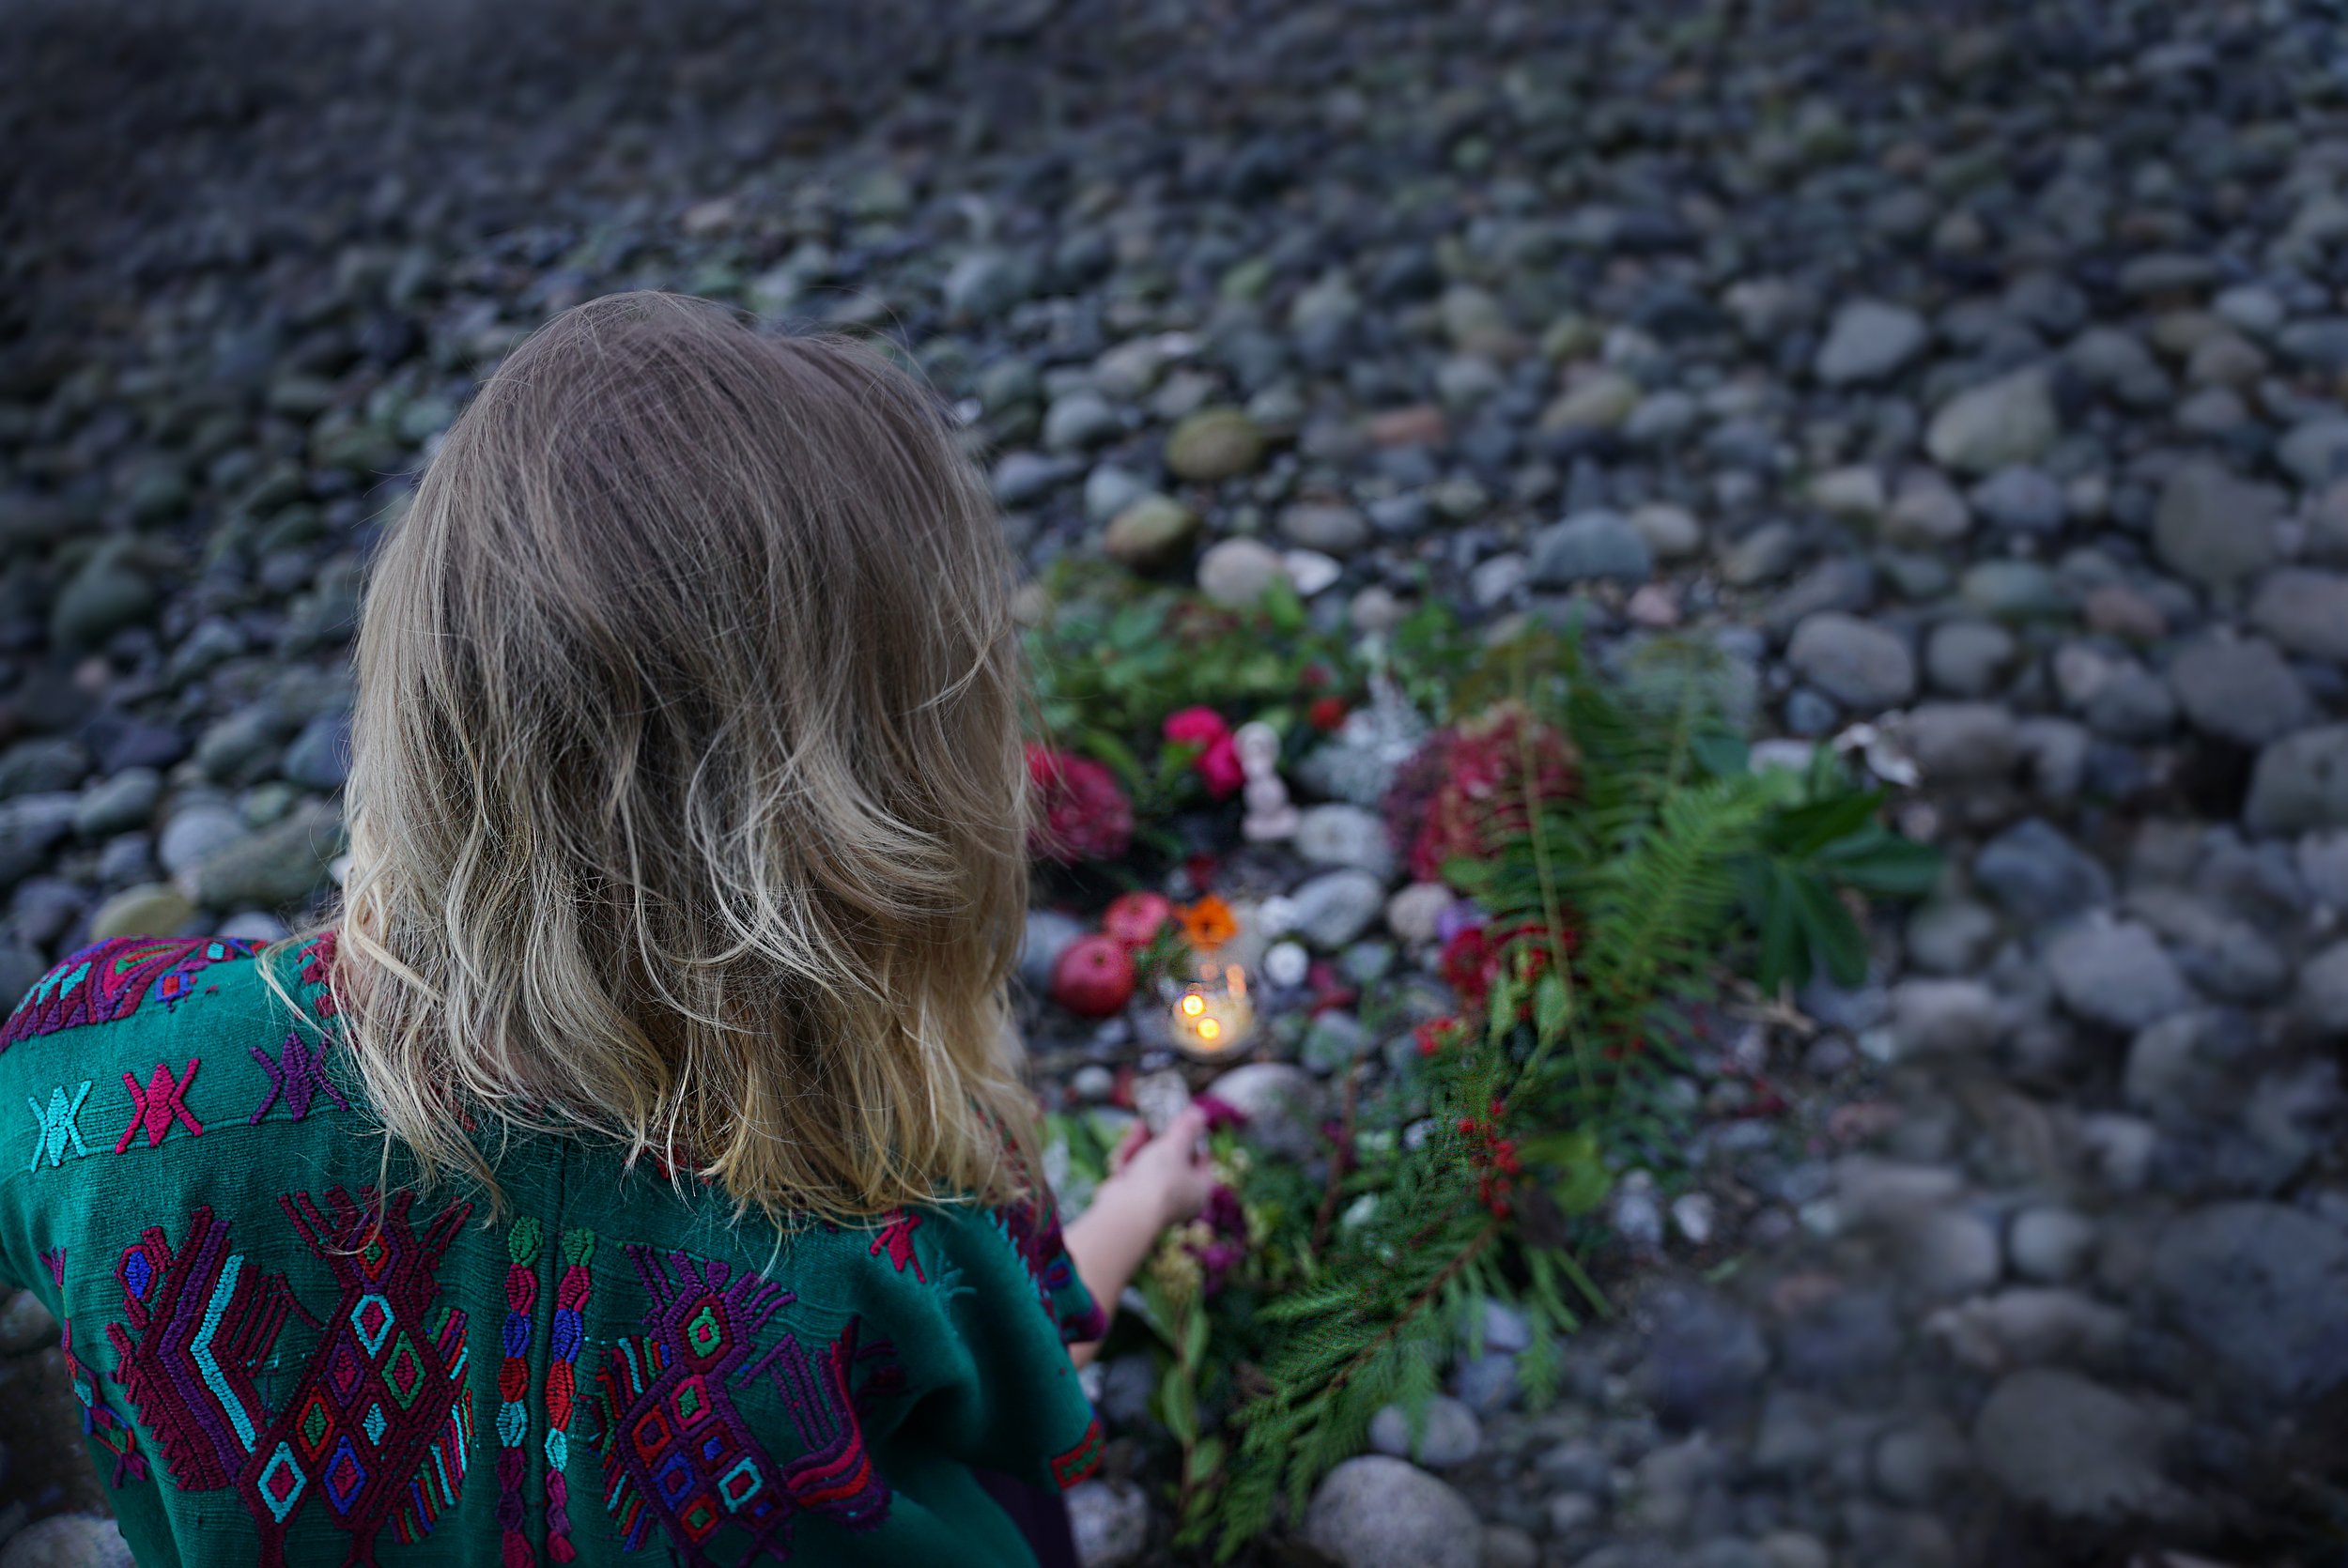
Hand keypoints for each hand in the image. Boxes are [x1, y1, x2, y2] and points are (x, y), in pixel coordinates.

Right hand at [1105, 1105, 1217, 1230]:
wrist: (1126, 1213)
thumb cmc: (1159, 1180)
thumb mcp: (1176, 1146)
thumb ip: (1187, 1128)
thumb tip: (1200, 1112)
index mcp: (1201, 1188)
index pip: (1201, 1156)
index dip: (1189, 1135)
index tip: (1178, 1118)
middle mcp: (1182, 1197)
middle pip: (1173, 1158)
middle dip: (1158, 1137)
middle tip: (1151, 1118)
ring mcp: (1156, 1200)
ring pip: (1150, 1164)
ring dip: (1140, 1146)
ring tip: (1135, 1131)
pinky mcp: (1134, 1200)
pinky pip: (1134, 1175)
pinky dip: (1128, 1162)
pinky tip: (1122, 1155)